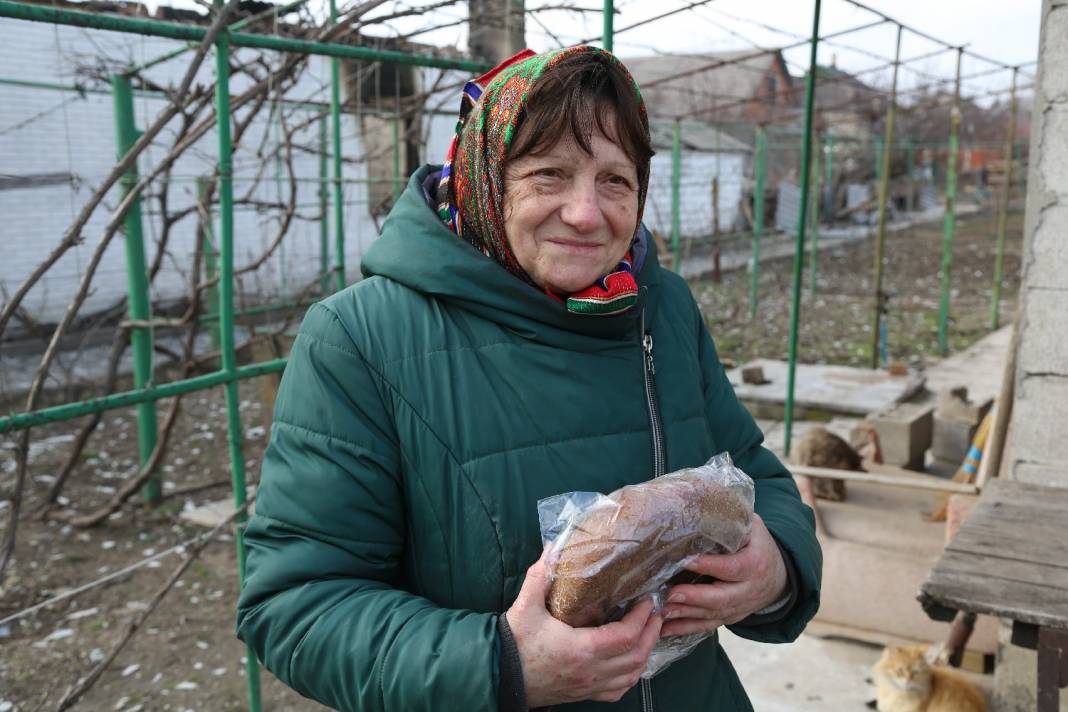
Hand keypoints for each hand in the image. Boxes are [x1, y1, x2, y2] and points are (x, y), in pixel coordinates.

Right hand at [505, 549, 663, 706]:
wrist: (498, 675)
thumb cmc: (514, 644)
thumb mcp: (525, 606)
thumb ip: (540, 575)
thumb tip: (555, 547)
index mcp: (582, 649)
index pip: (626, 636)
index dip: (642, 617)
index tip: (647, 600)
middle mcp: (591, 671)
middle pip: (637, 656)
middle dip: (651, 633)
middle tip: (655, 613)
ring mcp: (589, 686)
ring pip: (632, 676)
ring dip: (645, 654)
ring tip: (648, 633)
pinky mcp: (583, 694)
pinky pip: (618, 691)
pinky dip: (631, 676)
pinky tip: (631, 663)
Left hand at [659, 513, 787, 636]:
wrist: (780, 577)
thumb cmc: (758, 544)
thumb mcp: (753, 526)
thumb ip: (733, 518)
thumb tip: (701, 499)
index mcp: (755, 564)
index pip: (731, 567)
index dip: (709, 566)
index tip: (686, 561)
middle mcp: (749, 589)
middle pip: (722, 598)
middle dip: (695, 597)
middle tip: (671, 593)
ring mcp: (740, 607)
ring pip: (713, 615)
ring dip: (686, 615)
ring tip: (662, 611)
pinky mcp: (730, 617)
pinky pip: (708, 626)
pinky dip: (687, 629)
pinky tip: (665, 629)